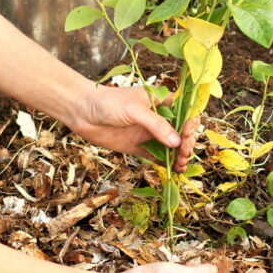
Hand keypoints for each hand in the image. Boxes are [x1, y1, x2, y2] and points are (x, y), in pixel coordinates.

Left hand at [69, 85, 199, 171]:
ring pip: (173, 147)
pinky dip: (168, 164)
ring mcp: (151, 134)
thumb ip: (156, 125)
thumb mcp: (134, 110)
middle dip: (186, 143)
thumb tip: (176, 142)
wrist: (81, 112)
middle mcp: (160, 118)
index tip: (187, 133)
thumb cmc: (108, 102)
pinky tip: (174, 170)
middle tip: (183, 153)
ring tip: (180, 165)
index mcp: (162, 102)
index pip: (185, 112)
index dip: (190, 124)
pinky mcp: (141, 148)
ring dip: (180, 156)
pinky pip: (159, 157)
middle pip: (182, 132)